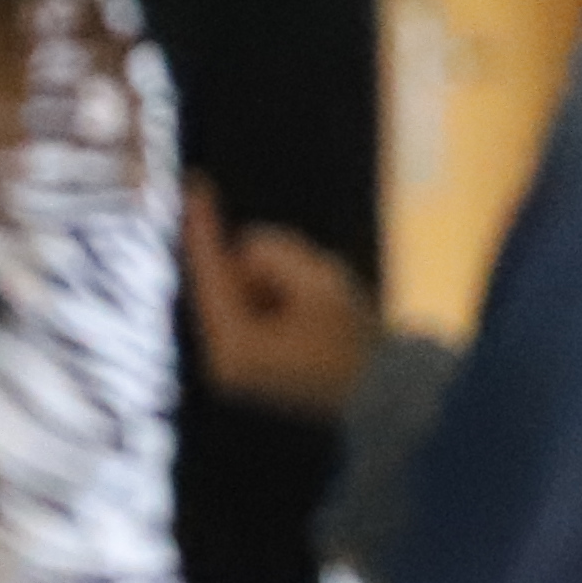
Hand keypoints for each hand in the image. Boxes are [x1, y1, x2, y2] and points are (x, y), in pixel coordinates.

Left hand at [185, 180, 379, 420]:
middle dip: (261, 267)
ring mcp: (236, 365)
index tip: (193, 185)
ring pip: (244, 293)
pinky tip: (312, 319)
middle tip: (305, 288)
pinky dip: (283, 299)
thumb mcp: (322, 285)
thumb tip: (247, 244)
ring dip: (278, 284)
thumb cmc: (358, 344)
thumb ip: (278, 253)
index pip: (208, 272)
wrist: (389, 397)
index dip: (202, 225)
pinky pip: (257, 310)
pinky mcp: (253, 364)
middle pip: (226, 282)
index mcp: (232, 344)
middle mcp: (223, 359)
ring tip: (318, 311)